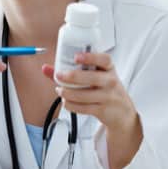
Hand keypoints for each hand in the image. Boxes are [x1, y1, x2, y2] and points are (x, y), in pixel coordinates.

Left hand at [42, 52, 142, 168]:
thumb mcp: (95, 76)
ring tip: (60, 90)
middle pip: (91, 78)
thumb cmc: (105, 89)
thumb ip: (70, 71)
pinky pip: (83, 108)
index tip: (76, 57)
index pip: (104, 59)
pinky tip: (66, 101)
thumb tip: (46, 68)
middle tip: (59, 75)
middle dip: (72, 76)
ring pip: (83, 95)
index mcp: (109, 69)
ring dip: (67, 93)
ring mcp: (108, 96)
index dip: (90, 57)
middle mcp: (111, 81)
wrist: (122, 112)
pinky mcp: (103, 110)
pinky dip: (70, 105)